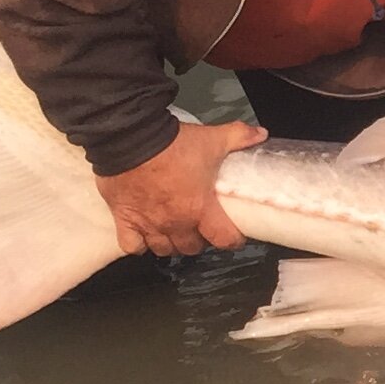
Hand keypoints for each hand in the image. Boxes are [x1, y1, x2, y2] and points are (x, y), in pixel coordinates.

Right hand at [95, 119, 263, 256]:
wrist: (131, 138)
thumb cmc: (173, 144)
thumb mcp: (212, 139)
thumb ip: (239, 137)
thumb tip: (260, 134)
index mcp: (199, 208)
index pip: (224, 239)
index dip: (232, 240)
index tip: (234, 237)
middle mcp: (174, 222)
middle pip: (191, 247)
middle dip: (199, 241)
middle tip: (200, 228)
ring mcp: (148, 223)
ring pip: (163, 249)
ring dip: (171, 244)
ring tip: (174, 232)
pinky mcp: (124, 219)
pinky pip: (132, 246)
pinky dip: (139, 244)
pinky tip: (143, 236)